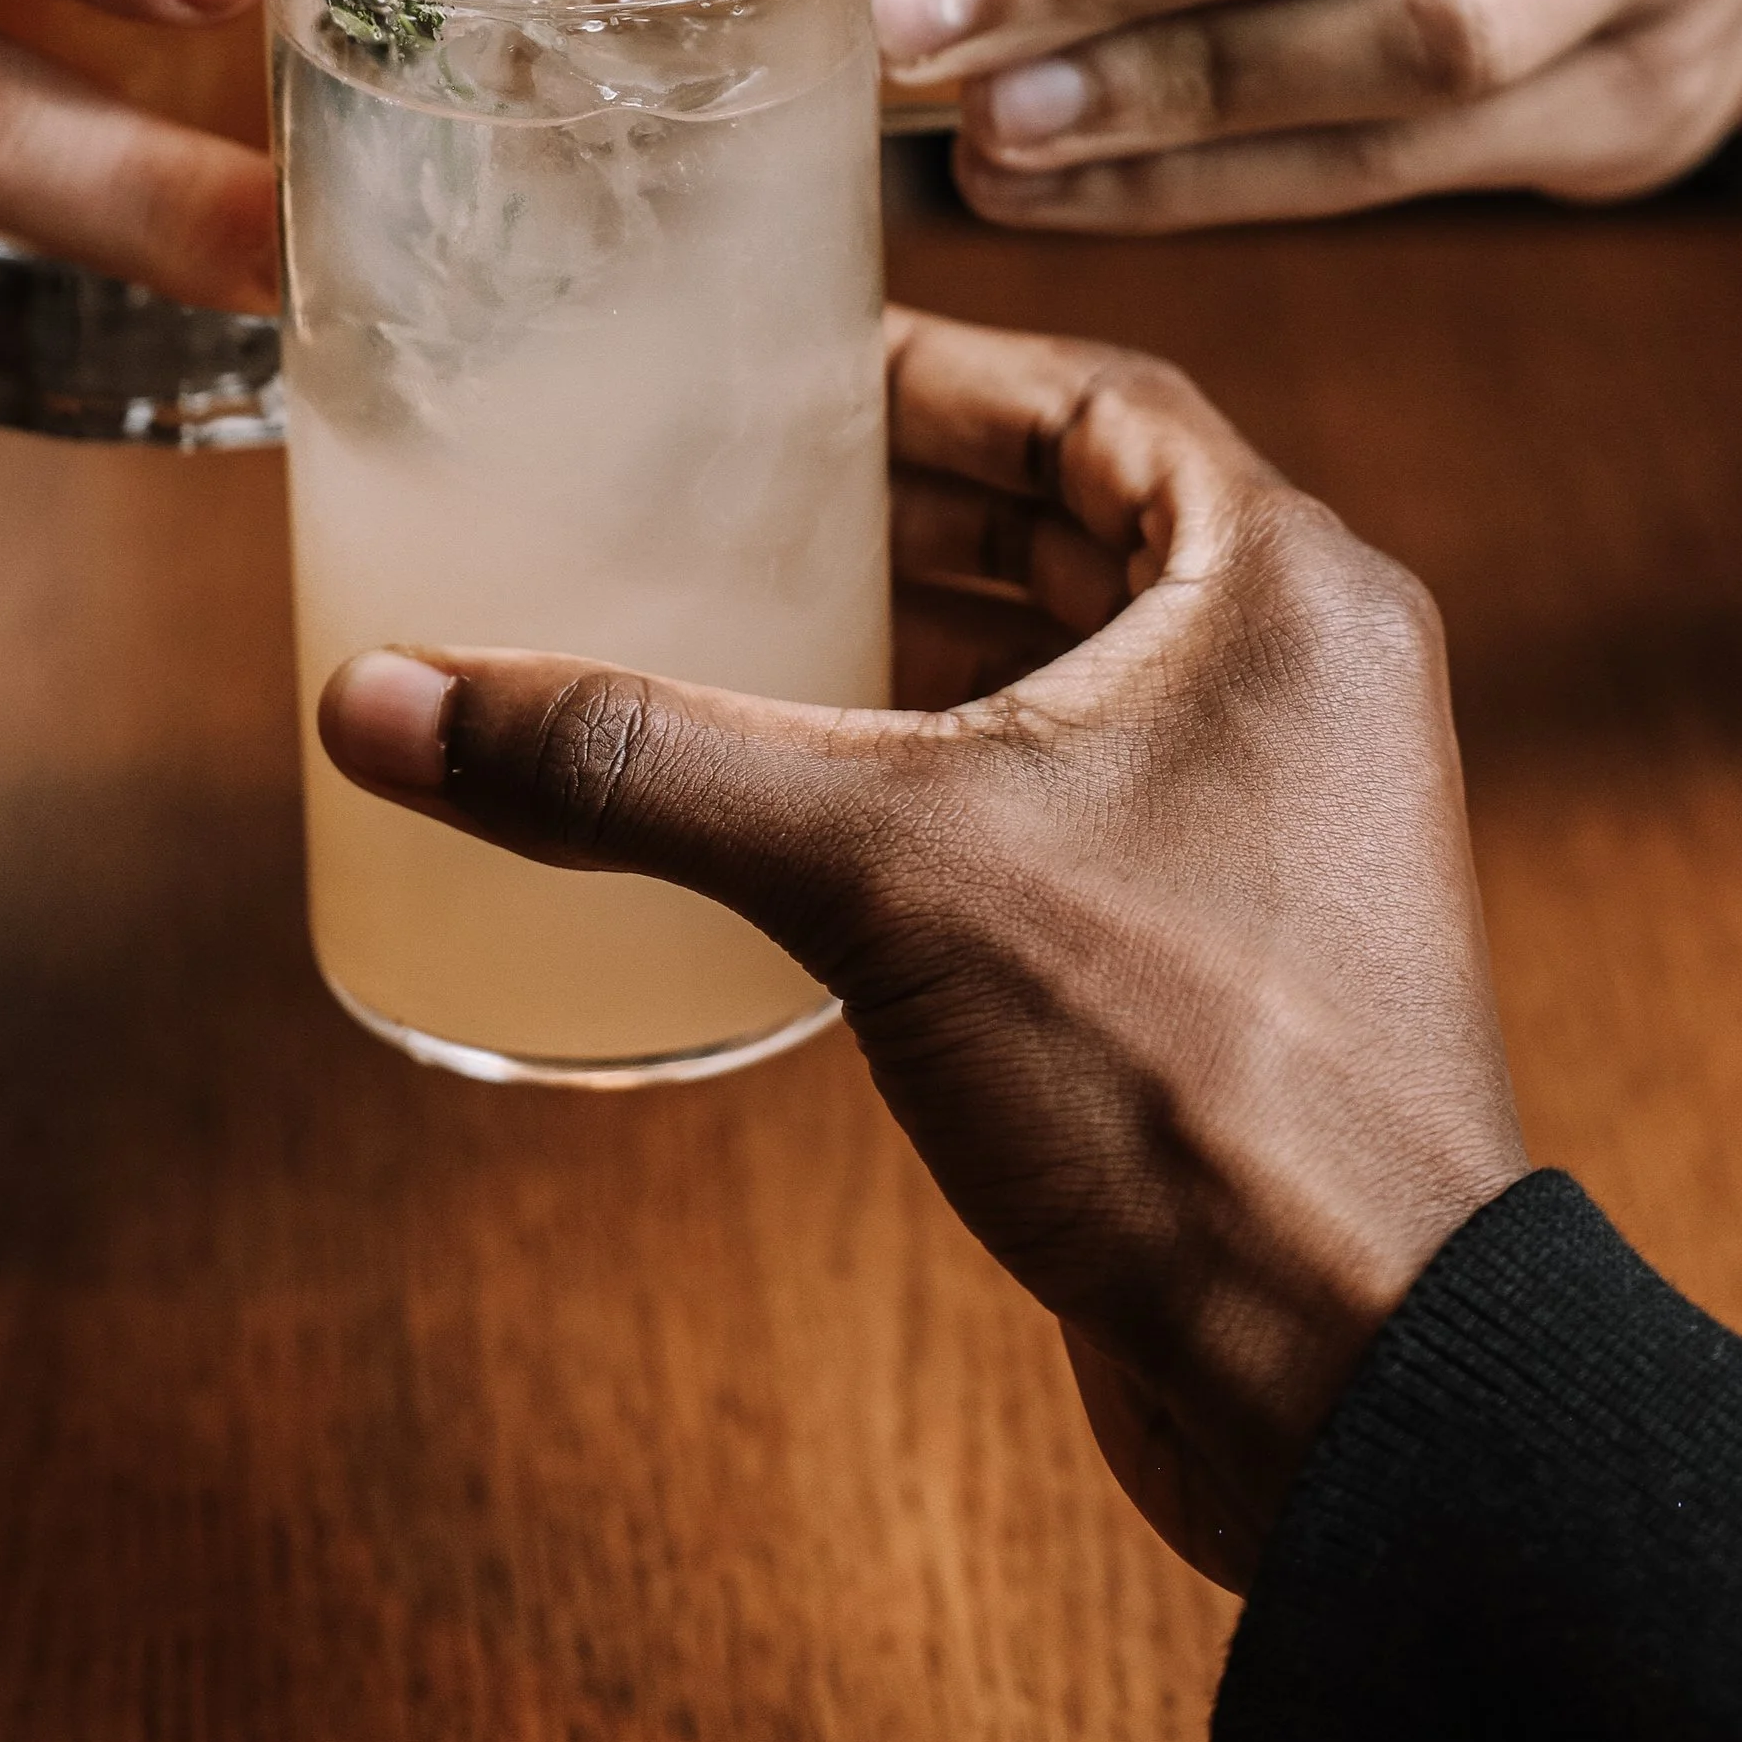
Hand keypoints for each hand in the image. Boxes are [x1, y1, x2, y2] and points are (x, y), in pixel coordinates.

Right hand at [318, 307, 1526, 1592]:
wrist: (1351, 1376)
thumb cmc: (1190, 1078)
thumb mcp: (881, 874)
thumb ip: (639, 769)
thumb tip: (390, 702)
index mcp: (1287, 594)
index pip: (1096, 404)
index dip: (938, 370)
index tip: (789, 365)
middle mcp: (1302, 685)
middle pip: (1081, 528)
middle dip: (906, 507)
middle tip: (730, 488)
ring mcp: (1277, 826)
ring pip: (1072, 674)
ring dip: (919, 644)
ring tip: (740, 626)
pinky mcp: (1224, 951)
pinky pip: (1068, 803)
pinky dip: (943, 779)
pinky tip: (803, 817)